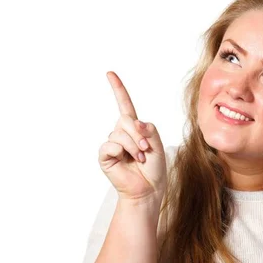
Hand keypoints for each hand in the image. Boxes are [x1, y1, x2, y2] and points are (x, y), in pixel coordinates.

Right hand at [98, 71, 166, 204]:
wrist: (149, 189)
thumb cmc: (154, 168)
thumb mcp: (157, 144)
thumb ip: (149, 129)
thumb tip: (134, 122)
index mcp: (134, 127)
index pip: (125, 104)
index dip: (118, 89)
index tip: (109, 73)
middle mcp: (121, 132)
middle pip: (126, 119)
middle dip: (139, 134)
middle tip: (146, 150)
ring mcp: (112, 143)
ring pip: (120, 133)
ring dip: (134, 146)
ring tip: (140, 159)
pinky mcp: (105, 155)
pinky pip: (111, 145)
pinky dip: (122, 151)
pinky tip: (127, 161)